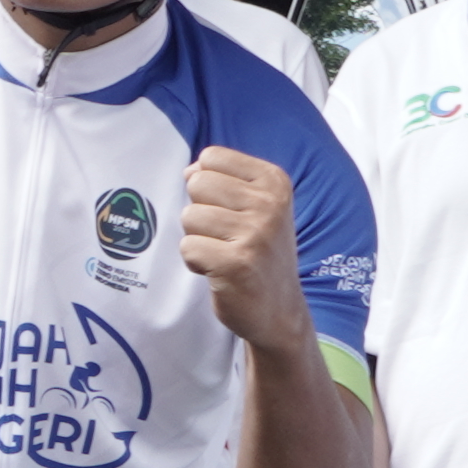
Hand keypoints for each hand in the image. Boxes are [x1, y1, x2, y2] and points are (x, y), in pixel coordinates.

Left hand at [180, 144, 317, 360]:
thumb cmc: (259, 253)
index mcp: (274, 181)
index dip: (208, 187)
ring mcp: (256, 233)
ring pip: (189, 216)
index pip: (211, 157)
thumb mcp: (255, 206)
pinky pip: (188, 247)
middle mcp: (270, 203)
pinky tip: (219, 271)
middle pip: (197, 183)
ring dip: (198, 239)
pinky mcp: (236, 263)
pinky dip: (196, 262)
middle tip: (225, 237)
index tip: (231, 212)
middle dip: (200, 212)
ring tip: (224, 254)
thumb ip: (222, 180)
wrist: (279, 310)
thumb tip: (189, 171)